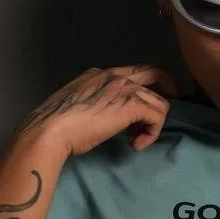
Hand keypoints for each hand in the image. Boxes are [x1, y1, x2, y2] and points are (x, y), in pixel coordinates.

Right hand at [15, 64, 180, 155]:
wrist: (50, 131)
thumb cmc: (56, 124)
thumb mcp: (77, 105)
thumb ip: (93, 103)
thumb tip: (102, 116)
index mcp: (100, 74)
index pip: (132, 74)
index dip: (142, 92)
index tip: (140, 112)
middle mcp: (115, 75)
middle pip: (156, 73)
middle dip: (169, 89)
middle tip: (164, 112)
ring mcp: (124, 88)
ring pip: (160, 102)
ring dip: (152, 125)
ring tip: (135, 140)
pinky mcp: (131, 105)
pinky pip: (157, 117)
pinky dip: (151, 135)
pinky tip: (134, 145)